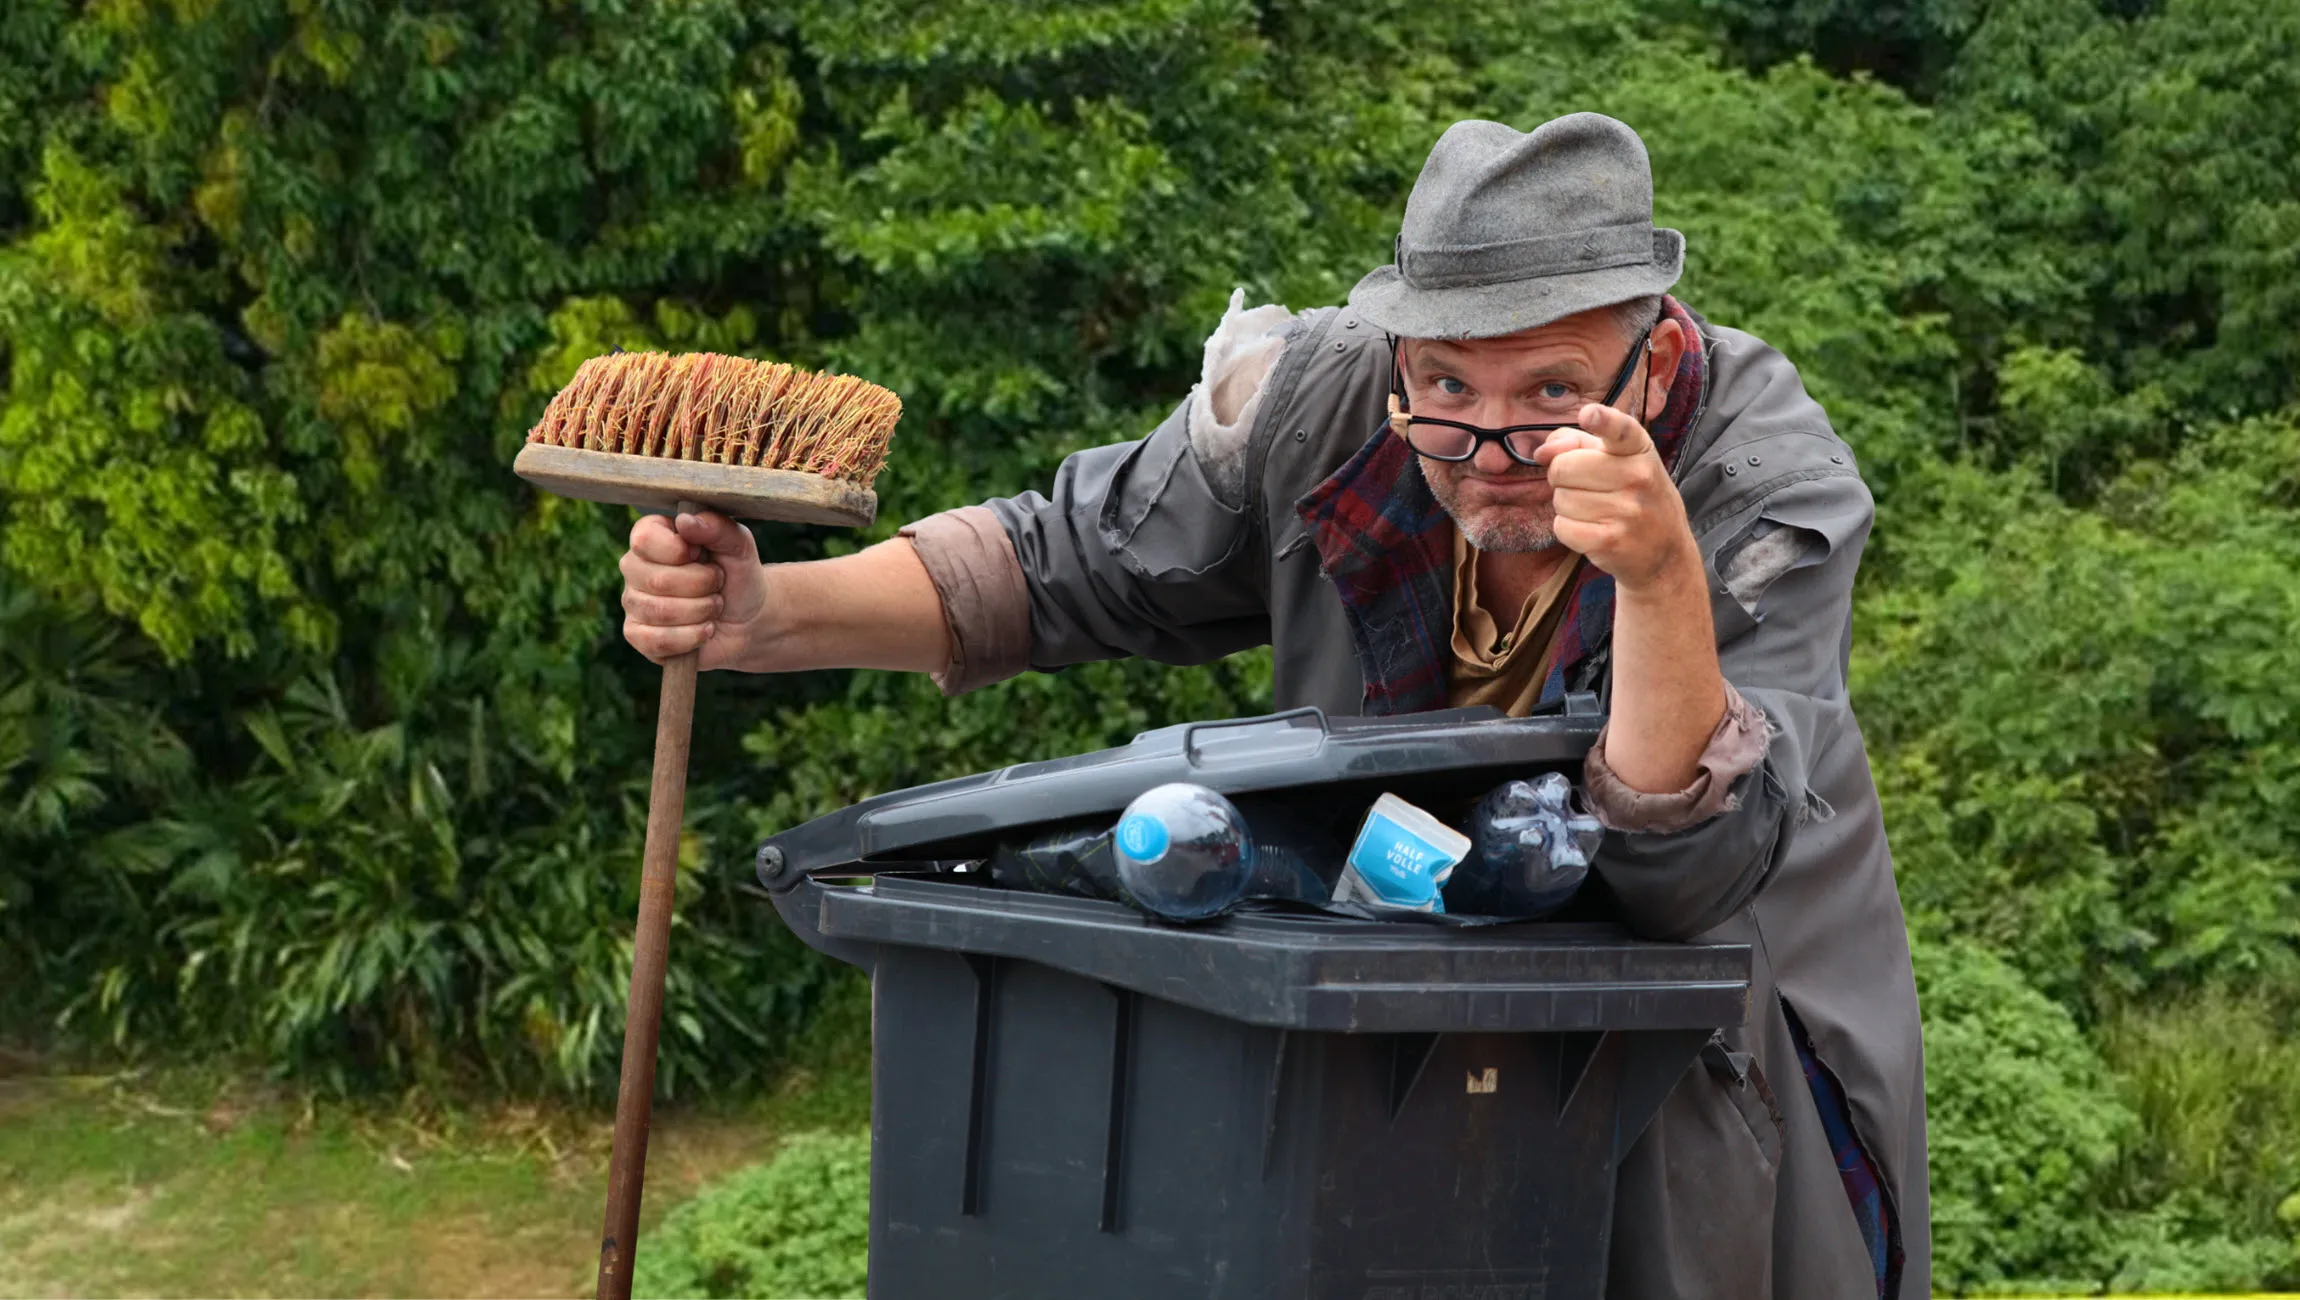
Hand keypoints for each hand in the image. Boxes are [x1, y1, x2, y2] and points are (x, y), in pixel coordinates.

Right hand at [619, 510, 770, 669]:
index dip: (681, 551)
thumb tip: (685, 521)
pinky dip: (692, 637)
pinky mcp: (637, 636)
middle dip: (702, 586)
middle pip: (657, 580)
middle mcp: (635, 567)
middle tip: (718, 584)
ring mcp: (633, 602)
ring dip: (701, 611)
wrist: (748, 619)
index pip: (645, 539)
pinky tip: (706, 630)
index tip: (703, 555)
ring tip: (714, 605)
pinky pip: (657, 640)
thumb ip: (717, 527)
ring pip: (660, 612)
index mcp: (652, 537)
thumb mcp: (739, 545)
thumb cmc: (738, 575)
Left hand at [1534, 402, 1700, 592]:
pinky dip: (1567, 529)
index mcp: (1639, 448)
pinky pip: (1562, 527)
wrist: (1665, 550)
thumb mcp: (1617, 459)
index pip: (1620, 429)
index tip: (1588, 414)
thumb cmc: (1632, 494)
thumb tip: (1541, 453)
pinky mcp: (1611, 540)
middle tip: (1585, 486)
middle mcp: (1638, 476)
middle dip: (1562, 476)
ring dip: (1566, 505)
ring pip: (1560, 499)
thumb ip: (1576, 443)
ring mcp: (1627, 510)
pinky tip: (1591, 529)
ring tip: (1594, 509)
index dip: (1602, 420)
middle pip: (1563, 467)